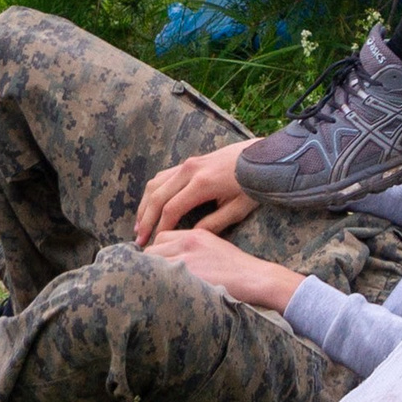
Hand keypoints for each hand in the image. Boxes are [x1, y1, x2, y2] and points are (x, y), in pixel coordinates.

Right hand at [133, 139, 253, 244]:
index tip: (154, 244)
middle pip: (158, 196)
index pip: (172, 209)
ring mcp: (189, 163)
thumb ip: (214, 224)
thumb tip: (189, 236)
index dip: (160, 228)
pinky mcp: (190, 161)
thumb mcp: (238, 209)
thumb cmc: (253, 185)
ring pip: (156, 184)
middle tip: (139, 241)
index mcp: (202, 183)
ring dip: (145, 205)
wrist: (262, 156)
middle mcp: (190, 170)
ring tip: (140, 226)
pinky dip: (153, 192)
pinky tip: (151, 207)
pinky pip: (164, 176)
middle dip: (146, 220)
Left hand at [143, 223, 304, 313]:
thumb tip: (169, 262)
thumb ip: (191, 249)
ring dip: (150, 276)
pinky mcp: (187, 275)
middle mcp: (187, 242)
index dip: (157, 252)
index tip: (160, 265)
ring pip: (151, 264)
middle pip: (151, 250)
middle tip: (155, 279)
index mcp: (195, 234)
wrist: (254, 278)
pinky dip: (157, 286)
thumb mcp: (213, 248)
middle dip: (149, 264)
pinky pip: (159, 278)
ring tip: (156, 288)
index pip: (160, 237)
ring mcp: (186, 259)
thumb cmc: (236, 269)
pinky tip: (162, 294)